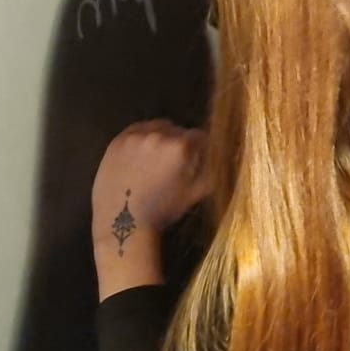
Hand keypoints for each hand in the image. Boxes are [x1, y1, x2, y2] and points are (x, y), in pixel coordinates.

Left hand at [92, 120, 211, 297]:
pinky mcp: (117, 139)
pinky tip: (140, 156)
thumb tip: (231, 156)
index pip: (199, 136)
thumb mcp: (197, 192)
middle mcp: (159, 134)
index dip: (200, 148)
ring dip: (161, 138)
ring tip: (156, 159)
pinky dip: (142, 139)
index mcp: (181, 146)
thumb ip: (215, 170)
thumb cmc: (163, 210)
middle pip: (178, 130)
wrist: (122, 222)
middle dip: (180, 143)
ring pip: (157, 128)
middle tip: (174, 163)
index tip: (196, 160)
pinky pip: (136, 130)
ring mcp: (136, 135)